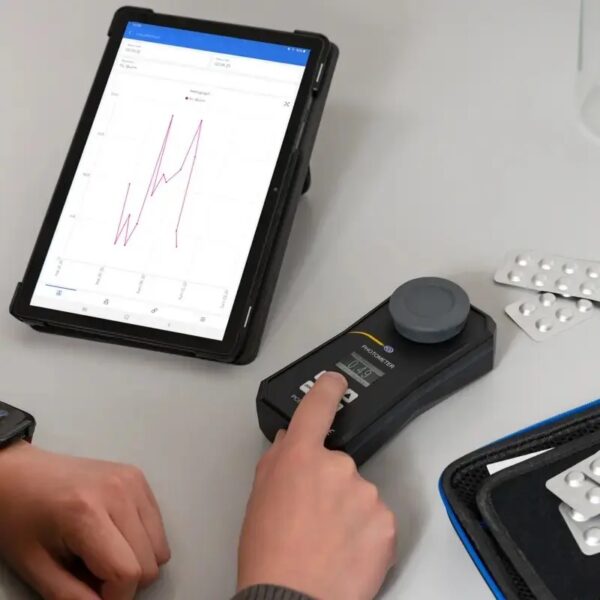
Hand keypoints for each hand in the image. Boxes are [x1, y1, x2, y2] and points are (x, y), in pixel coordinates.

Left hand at [0, 441, 169, 599]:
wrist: (19, 475)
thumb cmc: (20, 519)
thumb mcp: (36, 568)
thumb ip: (72, 598)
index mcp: (87, 513)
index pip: (128, 573)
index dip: (115, 598)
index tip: (93, 597)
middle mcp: (119, 491)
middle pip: (150, 562)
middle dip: (124, 582)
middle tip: (92, 575)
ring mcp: (132, 481)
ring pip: (159, 547)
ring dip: (136, 562)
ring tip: (103, 553)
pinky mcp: (138, 477)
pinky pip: (157, 526)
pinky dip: (141, 541)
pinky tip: (113, 534)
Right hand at [237, 372, 395, 599]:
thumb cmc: (269, 555)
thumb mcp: (259, 498)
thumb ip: (277, 461)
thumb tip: (289, 443)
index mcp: (301, 457)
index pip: (317, 407)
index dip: (327, 389)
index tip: (336, 381)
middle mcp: (338, 467)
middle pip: (340, 463)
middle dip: (330, 484)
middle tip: (314, 517)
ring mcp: (365, 493)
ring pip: (360, 492)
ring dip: (349, 509)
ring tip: (328, 540)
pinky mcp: (386, 521)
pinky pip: (377, 517)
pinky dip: (366, 531)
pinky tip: (346, 550)